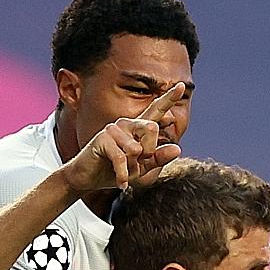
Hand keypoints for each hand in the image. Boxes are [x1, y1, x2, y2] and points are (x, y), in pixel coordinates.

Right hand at [58, 85, 185, 192]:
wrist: (87, 179)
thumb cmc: (113, 172)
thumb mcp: (141, 169)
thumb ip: (159, 159)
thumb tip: (177, 148)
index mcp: (137, 128)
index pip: (156, 111)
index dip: (169, 98)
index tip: (182, 86)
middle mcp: (127, 124)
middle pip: (151, 128)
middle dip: (149, 152)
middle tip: (138, 164)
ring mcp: (114, 129)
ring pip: (136, 147)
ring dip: (133, 167)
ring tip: (125, 174)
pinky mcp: (103, 138)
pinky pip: (121, 158)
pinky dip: (123, 174)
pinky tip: (122, 183)